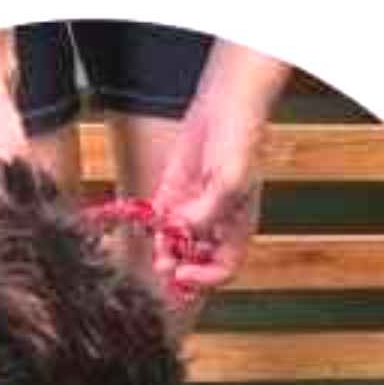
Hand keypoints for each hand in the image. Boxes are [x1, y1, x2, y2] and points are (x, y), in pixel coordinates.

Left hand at [148, 43, 288, 301]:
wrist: (224, 106)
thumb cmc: (238, 143)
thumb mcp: (228, 182)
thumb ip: (206, 213)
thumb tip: (183, 234)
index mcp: (237, 229)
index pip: (224, 269)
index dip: (205, 278)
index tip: (183, 273)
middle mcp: (216, 224)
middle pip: (197, 261)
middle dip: (179, 266)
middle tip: (162, 264)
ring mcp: (194, 209)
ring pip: (175, 243)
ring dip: (163, 248)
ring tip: (154, 242)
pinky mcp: (174, 192)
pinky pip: (160, 218)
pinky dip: (151, 225)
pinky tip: (145, 224)